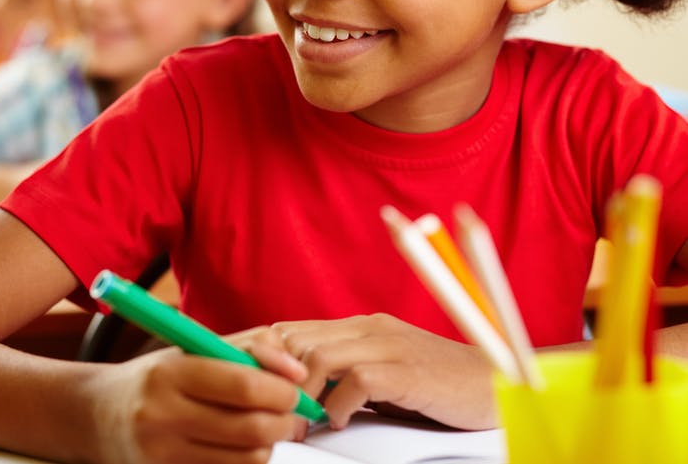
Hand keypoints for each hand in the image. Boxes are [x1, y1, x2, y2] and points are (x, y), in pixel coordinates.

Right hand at [85, 343, 306, 463]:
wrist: (96, 415)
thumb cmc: (153, 378)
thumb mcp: (191, 349)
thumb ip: (246, 347)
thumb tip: (296, 370)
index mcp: (170, 373)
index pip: (243, 384)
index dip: (281, 390)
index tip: (293, 389)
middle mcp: (161, 415)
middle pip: (251, 428)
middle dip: (284, 421)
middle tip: (290, 414)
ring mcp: (161, 455)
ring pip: (247, 459)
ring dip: (268, 445)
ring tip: (263, 428)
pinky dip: (245, 462)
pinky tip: (239, 447)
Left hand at [268, 314, 497, 431]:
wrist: (494, 387)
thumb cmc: (434, 385)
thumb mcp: (380, 374)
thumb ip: (343, 374)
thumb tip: (295, 393)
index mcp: (358, 326)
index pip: (291, 330)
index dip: (265, 358)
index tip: (255, 391)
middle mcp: (369, 328)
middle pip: (297, 341)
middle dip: (278, 381)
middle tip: (278, 416)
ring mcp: (389, 346)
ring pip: (319, 358)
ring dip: (304, 396)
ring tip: (307, 423)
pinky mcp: (408, 370)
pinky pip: (356, 381)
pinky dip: (339, 406)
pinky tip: (342, 421)